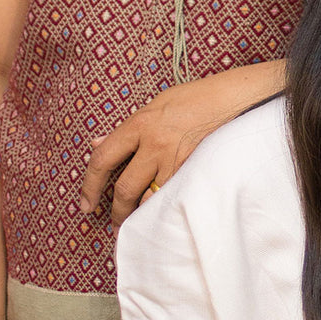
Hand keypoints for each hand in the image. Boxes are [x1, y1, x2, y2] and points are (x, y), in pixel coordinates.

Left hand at [79, 62, 282, 225]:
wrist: (234, 98)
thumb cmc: (195, 98)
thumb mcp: (155, 104)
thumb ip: (127, 128)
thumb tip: (98, 144)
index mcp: (139, 124)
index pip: (103, 160)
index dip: (89, 186)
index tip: (86, 204)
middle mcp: (154, 144)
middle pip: (125, 189)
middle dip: (117, 211)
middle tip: (115, 221)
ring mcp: (177, 160)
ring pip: (150, 200)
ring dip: (142, 214)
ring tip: (140, 221)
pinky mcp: (195, 171)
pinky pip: (174, 198)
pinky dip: (166, 208)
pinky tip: (164, 214)